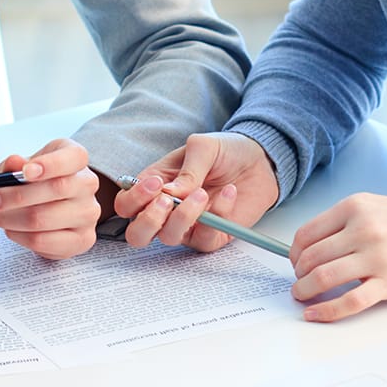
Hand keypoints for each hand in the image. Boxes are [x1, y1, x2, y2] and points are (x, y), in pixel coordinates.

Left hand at [0, 138, 100, 258]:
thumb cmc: (40, 181)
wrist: (59, 203)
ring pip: (43, 219)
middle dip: (14, 197)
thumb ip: (14, 164)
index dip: (50, 164)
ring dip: (9, 219)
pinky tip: (9, 229)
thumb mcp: (24, 165)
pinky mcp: (82, 240)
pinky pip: (43, 241)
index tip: (25, 171)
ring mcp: (88, 214)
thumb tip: (13, 163)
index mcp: (76, 158)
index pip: (73, 157)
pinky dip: (18, 235)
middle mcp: (87, 184)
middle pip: (55, 190)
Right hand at [113, 132, 279, 250]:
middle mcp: (166, 211)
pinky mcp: (212, 236)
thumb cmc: (224, 151)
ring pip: (169, 238)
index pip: (127, 205)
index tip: (156, 184)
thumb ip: (186, 170)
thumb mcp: (202, 148)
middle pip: (137, 235)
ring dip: (183, 217)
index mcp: (154, 187)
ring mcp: (188, 226)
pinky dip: (217, 217)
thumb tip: (169, 193)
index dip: (134, 200)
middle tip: (167, 201)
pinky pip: (205, 239)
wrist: (260, 160)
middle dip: (148, 221)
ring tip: (203, 194)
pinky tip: (229, 193)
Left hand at [289, 193, 386, 321]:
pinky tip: (316, 314)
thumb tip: (312, 246)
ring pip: (323, 277)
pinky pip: (350, 301)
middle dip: (298, 273)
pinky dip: (327, 311)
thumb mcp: (373, 205)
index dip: (293, 252)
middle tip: (298, 281)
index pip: (307, 233)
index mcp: (354, 208)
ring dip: (305, 290)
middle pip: (311, 257)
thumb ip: (343, 222)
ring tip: (302, 295)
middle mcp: (362, 230)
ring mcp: (376, 257)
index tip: (294, 261)